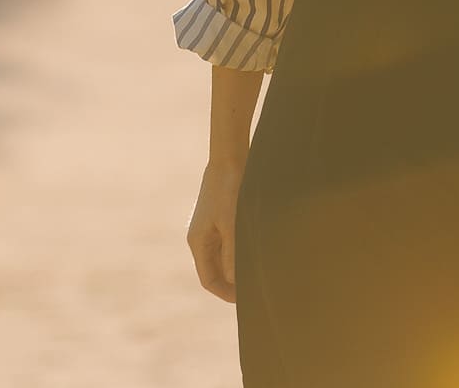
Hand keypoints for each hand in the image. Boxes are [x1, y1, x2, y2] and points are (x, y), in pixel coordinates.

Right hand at [187, 158, 244, 302]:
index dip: (227, 294)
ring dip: (238, 268)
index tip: (246, 300)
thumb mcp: (231, 224)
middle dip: (233, 283)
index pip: (209, 280)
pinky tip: (258, 254)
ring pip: (224, 259)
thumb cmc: (229, 190)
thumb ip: (232, 253)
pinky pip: (229, 245)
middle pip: (215, 271)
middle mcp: (202, 238)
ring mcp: (211, 229)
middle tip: (256, 290)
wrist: (229, 158)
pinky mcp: (221, 219)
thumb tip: (234, 281)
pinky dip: (241, 253)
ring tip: (260, 273)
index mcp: (198, 242)